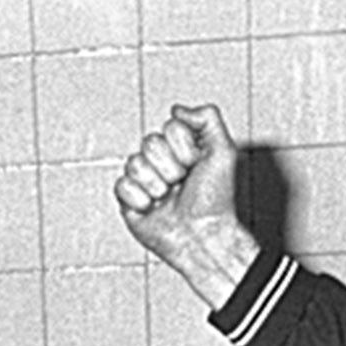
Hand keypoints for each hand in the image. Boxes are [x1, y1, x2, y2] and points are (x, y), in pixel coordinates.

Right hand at [113, 104, 254, 307]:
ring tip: (168, 199)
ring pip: (134, 163)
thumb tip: (178, 109)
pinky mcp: (128, 201)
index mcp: (180, 148)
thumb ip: (208, 118)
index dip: (184, 148)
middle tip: (183, 184)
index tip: (196, 166)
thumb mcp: (224, 151)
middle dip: (171, 167)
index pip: (169, 127)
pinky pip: (121, 186)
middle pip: (150, 142)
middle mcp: (160, 161)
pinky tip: (153, 208)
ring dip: (157, 185)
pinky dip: (139, 199)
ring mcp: (143, 181)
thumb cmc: (215, 201)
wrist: (204, 236)